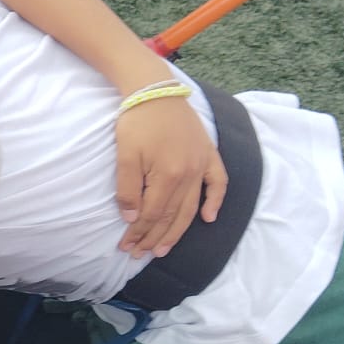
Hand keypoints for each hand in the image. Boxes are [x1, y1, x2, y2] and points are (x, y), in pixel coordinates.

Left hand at [114, 92, 227, 256]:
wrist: (156, 90)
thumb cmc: (137, 122)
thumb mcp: (125, 156)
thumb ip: (129, 189)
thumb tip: (132, 218)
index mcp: (168, 175)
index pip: (152, 213)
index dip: (139, 232)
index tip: (126, 246)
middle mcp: (189, 174)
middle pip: (171, 215)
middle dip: (154, 237)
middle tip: (140, 253)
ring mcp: (201, 164)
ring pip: (191, 206)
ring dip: (177, 229)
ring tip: (163, 247)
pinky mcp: (208, 154)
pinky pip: (218, 182)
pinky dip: (216, 200)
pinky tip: (209, 218)